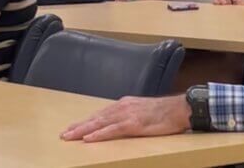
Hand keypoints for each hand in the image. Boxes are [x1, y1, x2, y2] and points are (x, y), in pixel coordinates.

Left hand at [61, 95, 191, 142]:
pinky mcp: (133, 124)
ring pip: (100, 123)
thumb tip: (119, 122)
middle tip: (64, 134)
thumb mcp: (142, 110)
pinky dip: (99, 134)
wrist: (179, 109)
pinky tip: (89, 138)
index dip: (85, 122)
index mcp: (124, 104)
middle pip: (95, 118)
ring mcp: (127, 115)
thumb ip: (129, 114)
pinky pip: (112, 130)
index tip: (72, 128)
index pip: (100, 114)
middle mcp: (122, 107)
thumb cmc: (164, 112)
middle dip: (78, 126)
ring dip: (83, 130)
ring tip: (70, 136)